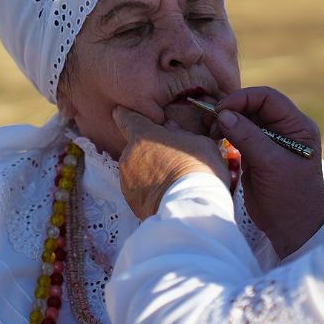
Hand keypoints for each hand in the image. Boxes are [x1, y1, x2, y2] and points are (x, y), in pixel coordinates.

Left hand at [114, 108, 230, 218]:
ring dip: (148, 171)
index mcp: (143, 135)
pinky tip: (166, 193)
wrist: (191, 210)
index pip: (126, 118)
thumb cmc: (199, 170)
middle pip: (135, 147)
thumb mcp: (199, 142)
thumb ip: (180, 132)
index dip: (126, 115)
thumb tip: (170, 126)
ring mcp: (126, 179)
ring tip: (171, 180)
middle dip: (148, 150)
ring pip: (136, 169)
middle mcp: (128, 155)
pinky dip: (148, 190)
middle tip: (170, 158)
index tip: (124, 113)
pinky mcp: (130, 200)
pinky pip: (138, 189)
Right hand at [210, 87, 323, 255]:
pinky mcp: (256, 155)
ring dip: (226, 122)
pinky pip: (239, 136)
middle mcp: (285, 129)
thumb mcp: (271, 164)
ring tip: (211, 131)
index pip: (268, 98)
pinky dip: (226, 135)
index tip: (221, 109)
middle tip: (211, 121)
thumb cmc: (290, 196)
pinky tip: (215, 139)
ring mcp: (270, 142)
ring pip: (244, 120)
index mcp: (297, 126)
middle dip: (232, 110)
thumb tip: (223, 114)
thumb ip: (248, 137)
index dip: (243, 99)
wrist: (293, 229)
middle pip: (254, 107)